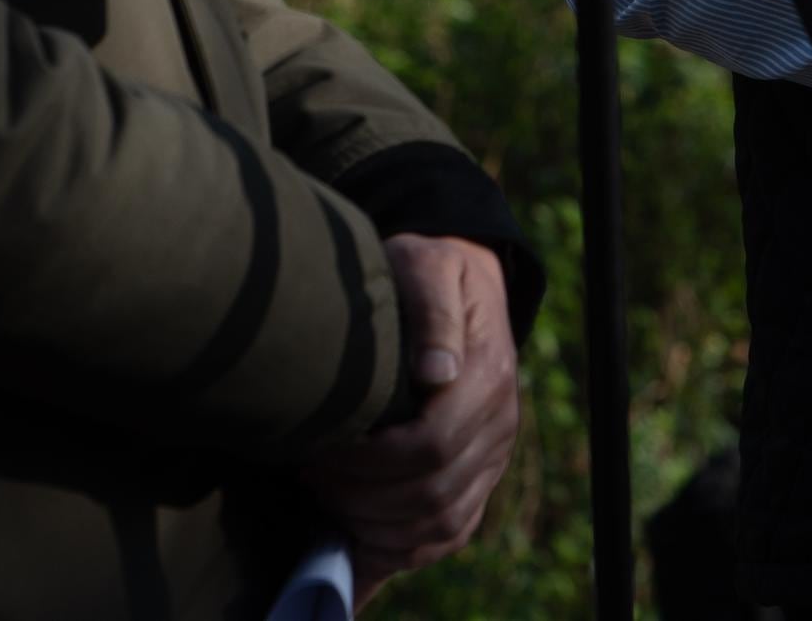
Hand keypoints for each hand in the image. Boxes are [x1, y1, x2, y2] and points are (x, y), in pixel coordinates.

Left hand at [300, 236, 520, 593]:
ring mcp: (494, 456)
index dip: (367, 461)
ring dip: (376, 526)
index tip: (321, 448)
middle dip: (359, 496)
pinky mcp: (481, 476)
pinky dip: (403, 547)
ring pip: (440, 526)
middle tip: (310, 473)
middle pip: (430, 495)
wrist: (460, 281)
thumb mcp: (426, 265)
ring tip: (328, 497)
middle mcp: (500, 424)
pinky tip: (358, 532)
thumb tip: (435, 371)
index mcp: (487, 376)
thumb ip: (431, 308)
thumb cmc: (429, 271)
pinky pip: (450, 534)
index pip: (430, 446)